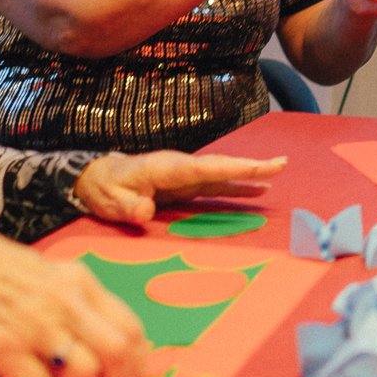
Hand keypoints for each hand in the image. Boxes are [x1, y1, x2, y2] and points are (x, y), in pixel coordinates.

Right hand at [0, 222, 149, 376]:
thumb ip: (77, 306)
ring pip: (85, 374)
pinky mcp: (5, 346)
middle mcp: (67, 302)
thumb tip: (102, 349)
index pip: (131, 328)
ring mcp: (37, 325)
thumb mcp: (49, 276)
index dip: (140, 367)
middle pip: (119, 353)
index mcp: (80, 282)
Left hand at [73, 151, 286, 225]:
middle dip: (251, 165)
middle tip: (281, 164)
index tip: (253, 167)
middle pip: (221, 165)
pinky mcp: (186, 185)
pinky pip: (216, 184)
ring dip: (250, 172)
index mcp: (166, 167)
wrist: (95, 178)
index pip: (203, 167)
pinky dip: (238, 184)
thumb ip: (129, 207)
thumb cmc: (103, 188)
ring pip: (223, 173)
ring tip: (278, 171)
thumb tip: (146, 212)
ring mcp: (185, 175)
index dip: (229, 168)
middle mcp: (181, 167)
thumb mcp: (110, 201)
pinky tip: (257, 189)